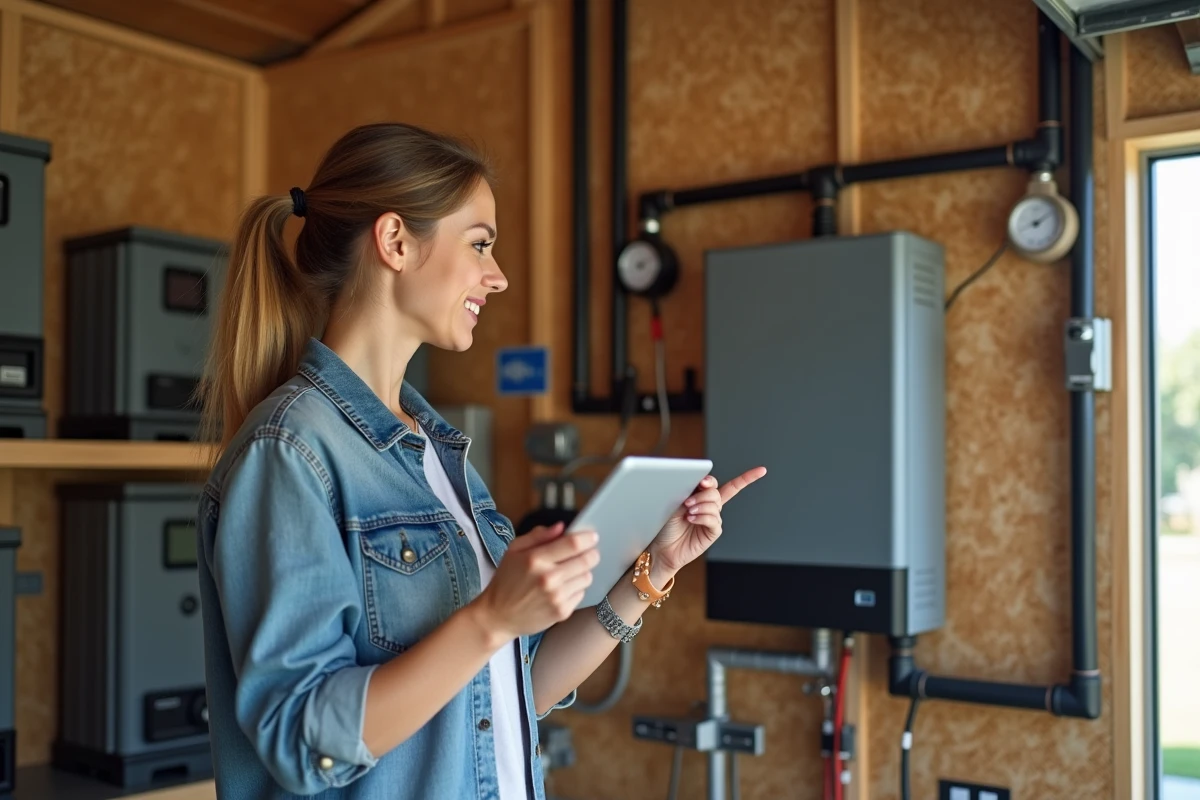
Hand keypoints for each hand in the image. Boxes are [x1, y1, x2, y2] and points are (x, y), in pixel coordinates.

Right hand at [471, 523, 599, 641]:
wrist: (498, 616)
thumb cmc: (506, 581)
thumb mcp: (514, 550)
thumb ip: (538, 536)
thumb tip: (561, 527)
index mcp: (535, 559)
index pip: (573, 544)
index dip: (587, 538)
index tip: (592, 536)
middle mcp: (548, 578)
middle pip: (586, 560)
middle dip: (591, 553)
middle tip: (589, 552)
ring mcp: (556, 597)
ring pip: (587, 577)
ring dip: (583, 571)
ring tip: (570, 571)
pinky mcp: (562, 612)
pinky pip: (581, 593)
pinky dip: (576, 588)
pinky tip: (563, 588)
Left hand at [648, 467, 766, 579]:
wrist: (662, 546)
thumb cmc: (666, 524)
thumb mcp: (677, 502)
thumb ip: (691, 491)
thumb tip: (704, 482)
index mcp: (706, 497)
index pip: (730, 486)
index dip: (746, 479)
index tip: (761, 471)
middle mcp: (712, 508)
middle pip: (717, 492)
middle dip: (703, 493)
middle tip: (687, 501)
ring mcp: (713, 520)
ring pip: (715, 505)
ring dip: (700, 505)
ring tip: (687, 511)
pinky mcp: (712, 533)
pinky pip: (713, 520)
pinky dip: (702, 517)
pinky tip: (691, 519)